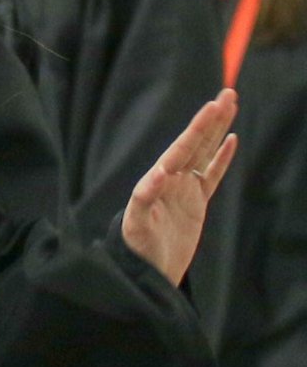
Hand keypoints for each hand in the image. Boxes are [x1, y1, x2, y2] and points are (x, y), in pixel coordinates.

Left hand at [121, 88, 237, 285]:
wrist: (146, 271)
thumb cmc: (137, 249)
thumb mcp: (136, 225)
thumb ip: (144, 198)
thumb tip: (160, 174)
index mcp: (158, 180)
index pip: (181, 149)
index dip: (197, 129)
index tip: (211, 108)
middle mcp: (171, 179)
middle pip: (195, 144)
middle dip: (211, 120)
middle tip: (228, 94)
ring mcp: (184, 189)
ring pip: (205, 153)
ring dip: (217, 130)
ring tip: (230, 105)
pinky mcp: (196, 203)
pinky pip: (212, 175)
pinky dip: (221, 158)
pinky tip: (230, 140)